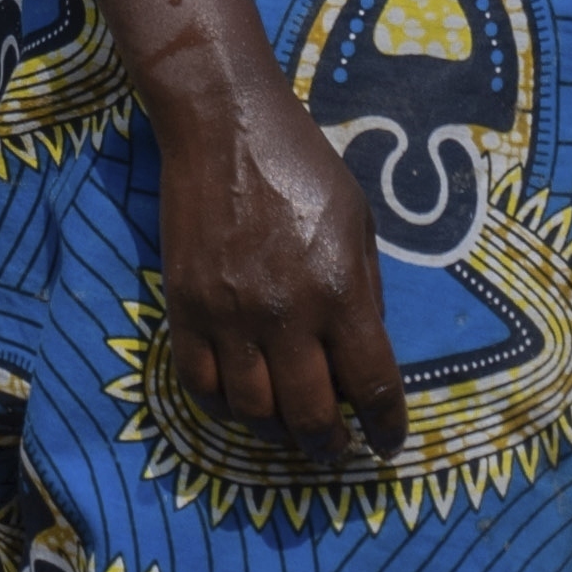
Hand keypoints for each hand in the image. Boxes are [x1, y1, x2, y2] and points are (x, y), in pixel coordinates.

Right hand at [147, 64, 405, 455]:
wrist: (222, 125)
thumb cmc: (302, 165)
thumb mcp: (359, 222)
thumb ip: (366, 292)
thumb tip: (363, 356)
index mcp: (340, 289)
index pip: (371, 386)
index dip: (386, 426)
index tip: (387, 442)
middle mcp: (285, 313)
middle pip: (310, 415)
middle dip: (330, 445)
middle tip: (337, 447)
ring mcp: (228, 314)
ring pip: (253, 412)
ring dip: (278, 432)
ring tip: (290, 428)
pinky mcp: (184, 308)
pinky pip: (201, 385)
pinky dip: (225, 408)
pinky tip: (243, 403)